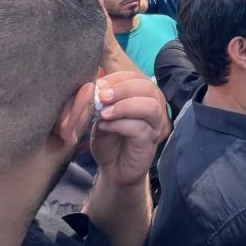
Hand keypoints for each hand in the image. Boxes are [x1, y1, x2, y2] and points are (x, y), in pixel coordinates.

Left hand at [89, 71, 169, 187]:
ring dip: (125, 105)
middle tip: (102, 97)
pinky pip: (141, 128)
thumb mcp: (98, 116)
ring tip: (104, 113)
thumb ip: (98, 102)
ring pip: (150, 106)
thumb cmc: (108, 139)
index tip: (98, 86)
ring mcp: (153, 125)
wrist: (113, 168)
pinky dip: (121, 124)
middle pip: (147, 87)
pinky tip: (105, 127)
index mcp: (141, 96)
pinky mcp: (150, 142)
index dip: (117, 78)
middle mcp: (152, 107)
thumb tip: (92, 87)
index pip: (135, 77)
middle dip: (122, 89)